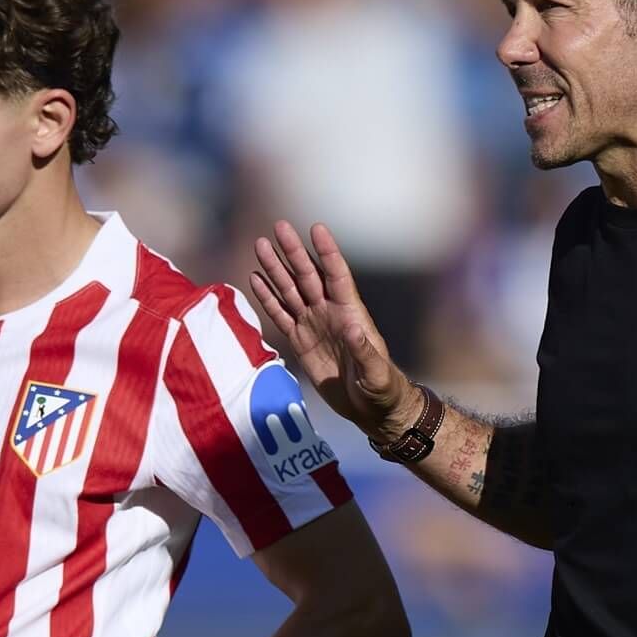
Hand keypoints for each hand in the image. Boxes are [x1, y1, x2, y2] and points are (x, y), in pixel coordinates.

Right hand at [249, 220, 417, 439]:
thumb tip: (352, 329)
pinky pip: (280, 315)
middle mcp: (330, 312)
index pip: (337, 275)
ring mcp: (313, 325)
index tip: (316, 228)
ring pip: (290, 290)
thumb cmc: (382, 389)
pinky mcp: (300, 341)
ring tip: (260, 245)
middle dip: (293, 252)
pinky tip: (255, 278)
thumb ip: (364, 352)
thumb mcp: (376, 373)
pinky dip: (267, 298)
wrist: (371, 409)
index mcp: (351, 313)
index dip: (327, 252)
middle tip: (278, 227)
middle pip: (308, 275)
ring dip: (275, 269)